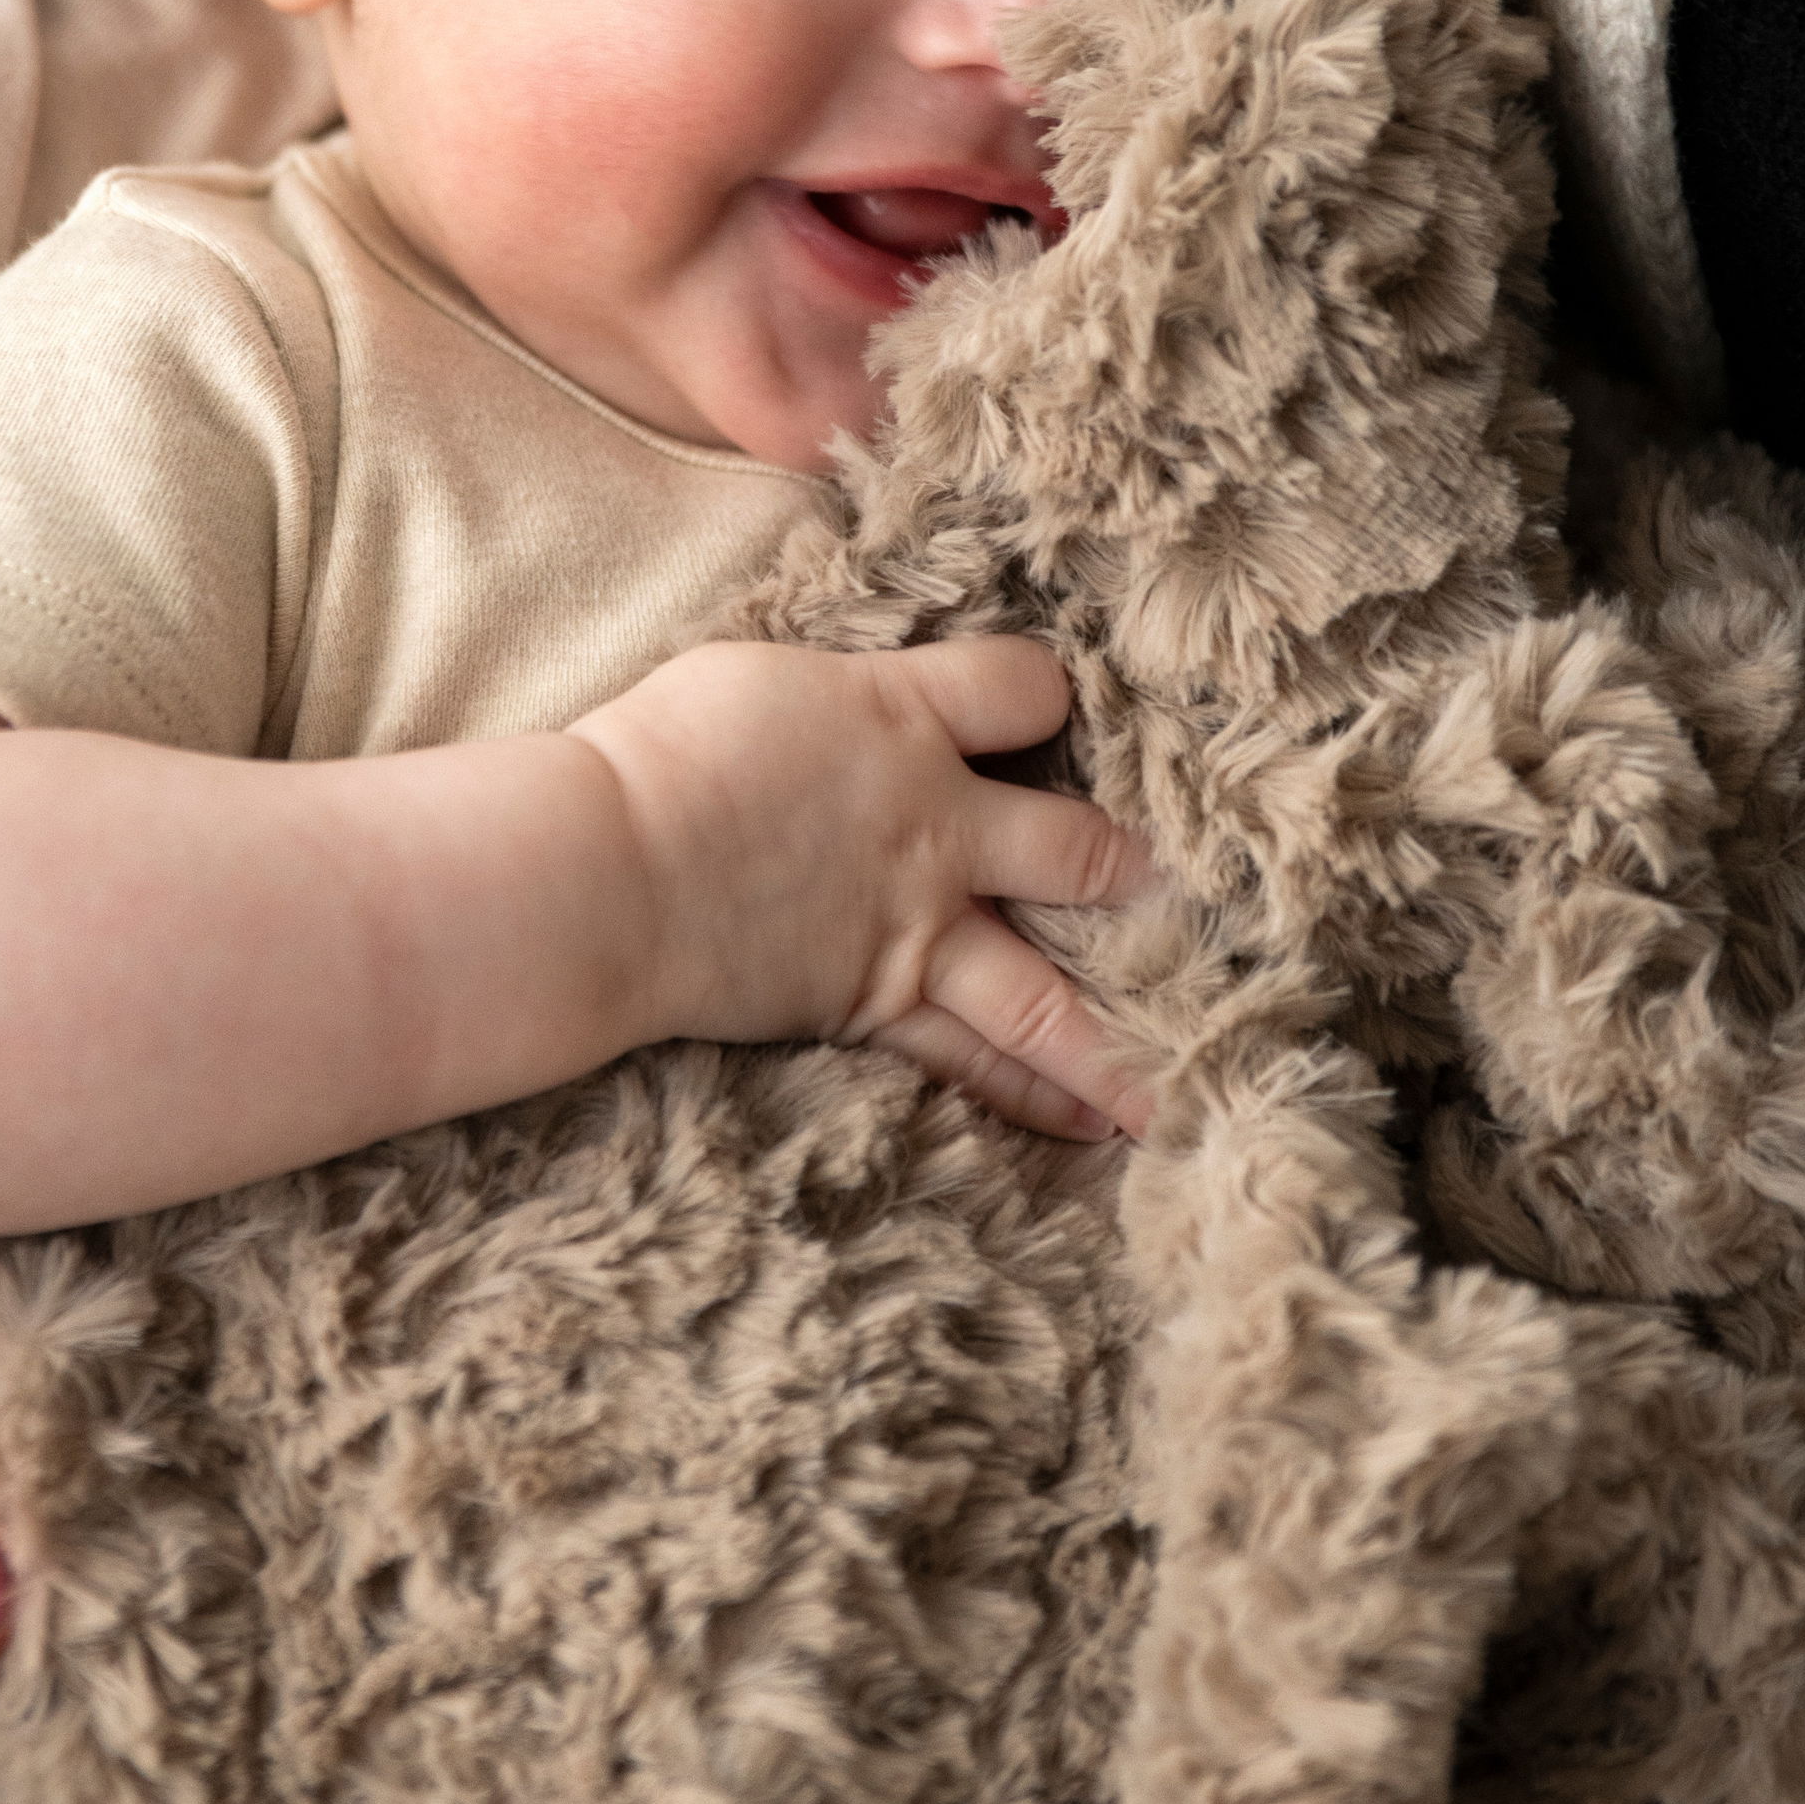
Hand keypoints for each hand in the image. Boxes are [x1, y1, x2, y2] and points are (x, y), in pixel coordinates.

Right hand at [571, 631, 1152, 1139]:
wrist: (607, 869)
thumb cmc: (658, 755)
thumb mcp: (759, 678)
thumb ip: (836, 695)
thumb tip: (856, 695)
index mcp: (903, 720)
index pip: (1024, 688)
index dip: (1050, 695)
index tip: (1055, 711)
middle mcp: (936, 828)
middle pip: (1079, 850)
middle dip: (1137, 874)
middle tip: (1197, 900)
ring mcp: (912, 930)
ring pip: (1049, 995)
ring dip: (1123, 1039)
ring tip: (1187, 1074)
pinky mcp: (872, 1006)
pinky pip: (971, 1061)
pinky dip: (1031, 1096)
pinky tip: (1089, 1125)